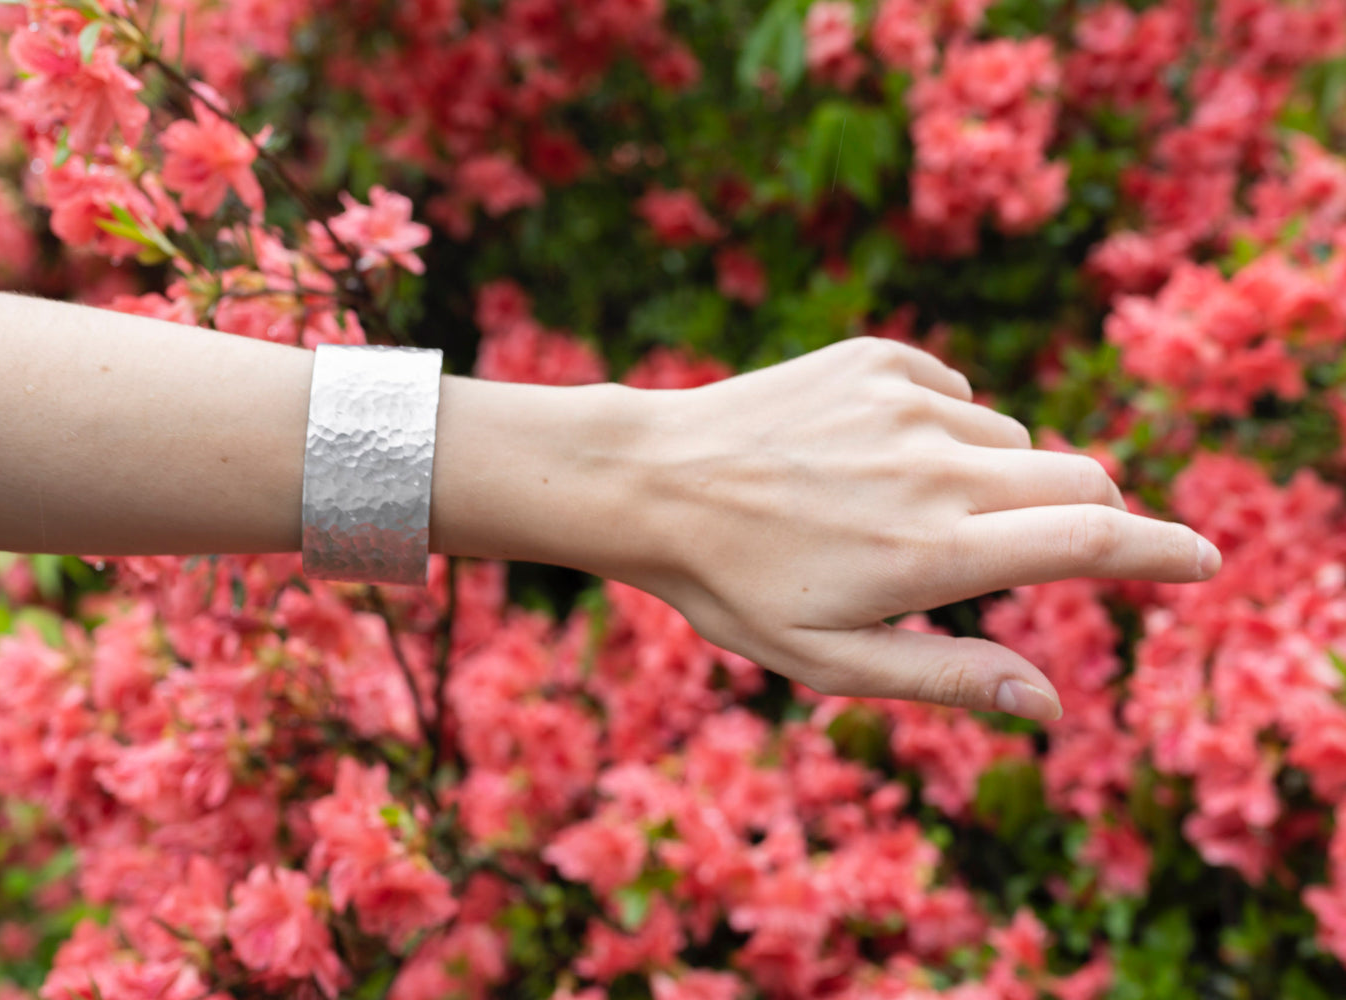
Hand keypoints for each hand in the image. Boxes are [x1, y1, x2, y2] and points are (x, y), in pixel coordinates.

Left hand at [617, 337, 1220, 721]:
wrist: (649, 481)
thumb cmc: (732, 586)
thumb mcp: (828, 661)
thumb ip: (949, 678)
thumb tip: (1052, 705)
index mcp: (933, 553)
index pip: (1094, 543)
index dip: (1165, 553)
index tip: (1204, 560)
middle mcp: (934, 466)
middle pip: (1080, 479)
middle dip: (1084, 518)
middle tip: (1027, 548)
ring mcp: (905, 400)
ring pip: (1011, 439)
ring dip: (994, 477)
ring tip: (901, 509)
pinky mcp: (875, 358)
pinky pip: (955, 392)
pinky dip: (942, 427)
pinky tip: (873, 455)